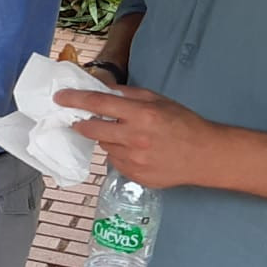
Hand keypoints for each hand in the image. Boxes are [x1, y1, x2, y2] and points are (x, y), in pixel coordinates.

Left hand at [54, 85, 225, 188]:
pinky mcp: (134, 176)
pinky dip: (120, 155)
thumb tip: (101, 90)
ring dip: (108, 139)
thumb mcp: (159, 101)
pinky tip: (138, 152)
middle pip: (92, 129)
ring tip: (129, 137)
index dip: (75, 99)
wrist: (206, 156)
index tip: (60, 98)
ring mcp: (134, 160)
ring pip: (104, 146)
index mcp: (142, 115)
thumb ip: (128, 95)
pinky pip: (115, 162)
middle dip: (82, 123)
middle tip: (81, 119)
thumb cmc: (184, 124)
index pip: (98, 104)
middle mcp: (135, 138)